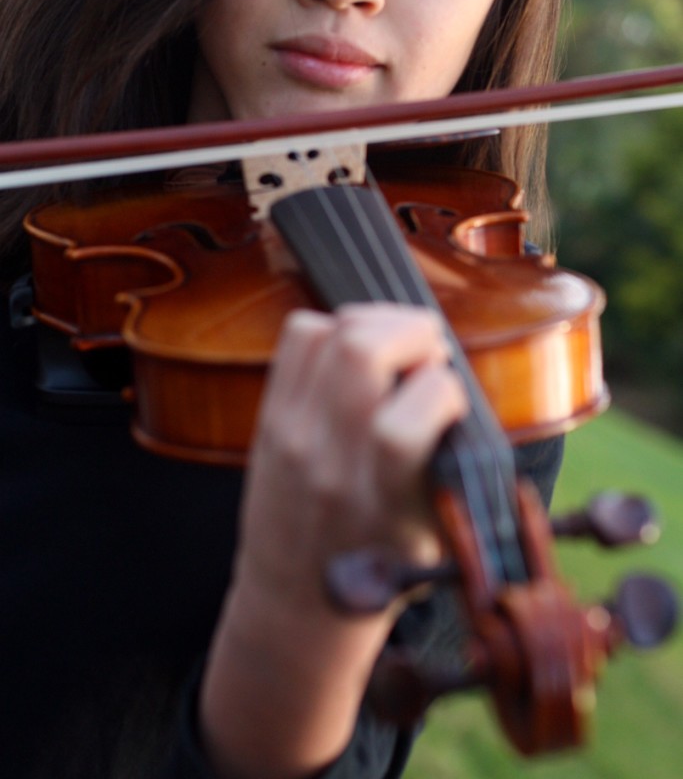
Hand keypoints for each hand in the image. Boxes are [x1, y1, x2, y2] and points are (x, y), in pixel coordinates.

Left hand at [200, 303, 467, 778]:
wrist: (297, 608)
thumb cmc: (382, 572)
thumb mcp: (437, 532)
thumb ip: (453, 460)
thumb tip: (455, 378)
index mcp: (385, 497)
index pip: (417, 406)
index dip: (447, 385)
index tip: (452, 401)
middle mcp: (330, 460)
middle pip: (361, 348)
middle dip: (409, 329)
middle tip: (427, 350)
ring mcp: (291, 435)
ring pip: (326, 331)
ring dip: (373, 322)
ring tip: (394, 347)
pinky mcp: (269, 420)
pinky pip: (297, 338)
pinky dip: (333, 329)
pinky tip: (355, 357)